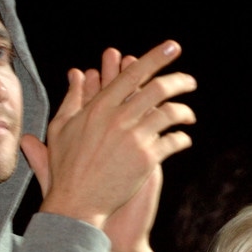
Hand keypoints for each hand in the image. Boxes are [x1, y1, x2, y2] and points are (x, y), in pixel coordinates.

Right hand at [22, 40, 195, 229]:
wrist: (76, 204)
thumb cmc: (66, 168)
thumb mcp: (61, 128)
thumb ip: (72, 98)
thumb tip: (77, 74)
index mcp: (100, 107)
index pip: (133, 74)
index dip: (156, 57)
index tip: (172, 47)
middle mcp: (119, 119)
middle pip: (158, 89)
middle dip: (179, 81)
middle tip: (189, 82)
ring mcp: (134, 139)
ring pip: (170, 113)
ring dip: (184, 111)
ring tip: (189, 115)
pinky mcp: (146, 160)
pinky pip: (173, 142)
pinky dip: (182, 139)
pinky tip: (184, 140)